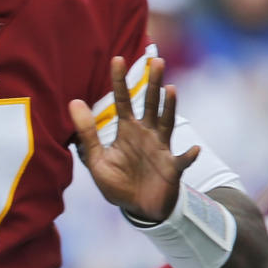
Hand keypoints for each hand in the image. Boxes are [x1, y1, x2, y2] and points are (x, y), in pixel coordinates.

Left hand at [69, 56, 198, 221]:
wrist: (138, 208)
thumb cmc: (118, 183)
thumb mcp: (97, 160)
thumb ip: (87, 133)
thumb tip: (73, 102)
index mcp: (127, 130)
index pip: (123, 100)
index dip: (119, 81)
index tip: (117, 58)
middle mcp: (147, 134)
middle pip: (151, 104)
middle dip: (153, 83)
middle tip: (156, 60)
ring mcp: (162, 148)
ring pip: (167, 123)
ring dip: (169, 108)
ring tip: (170, 89)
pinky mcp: (172, 168)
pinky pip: (182, 161)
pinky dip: (188, 156)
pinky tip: (193, 149)